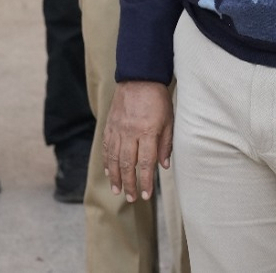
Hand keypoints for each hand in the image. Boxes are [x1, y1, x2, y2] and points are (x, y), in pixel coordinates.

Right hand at [103, 80, 173, 202]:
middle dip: (129, 184)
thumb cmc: (158, 99)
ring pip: (114, 158)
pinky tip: (109, 172)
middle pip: (127, 164)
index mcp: (147, 132)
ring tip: (117, 191)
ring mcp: (118, 128)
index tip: (145, 195)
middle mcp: (130, 132)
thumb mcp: (169, 121)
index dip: (144, 181)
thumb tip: (163, 166)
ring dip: (116, 176)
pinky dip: (107, 161)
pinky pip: (107, 146)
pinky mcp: (110, 124)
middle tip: (131, 198)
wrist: (139, 77)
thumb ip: (165, 144)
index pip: (145, 163)